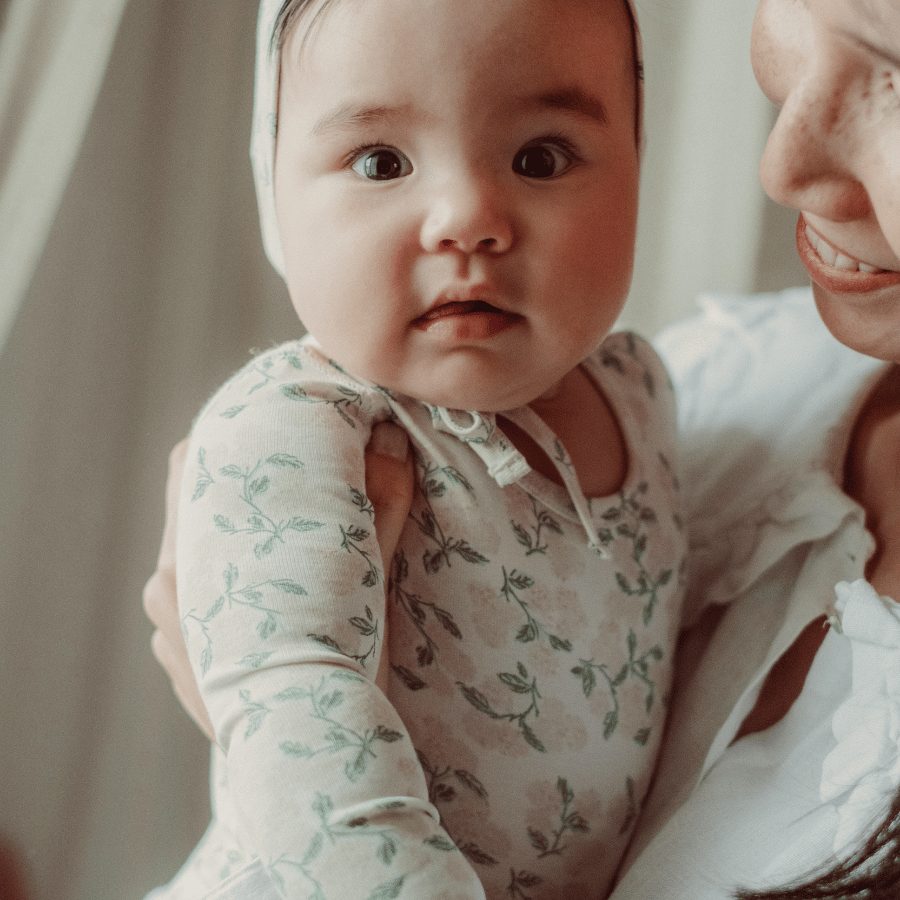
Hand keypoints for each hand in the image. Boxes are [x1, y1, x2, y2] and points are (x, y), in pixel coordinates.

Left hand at [144, 423, 414, 741]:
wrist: (316, 771)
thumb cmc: (343, 672)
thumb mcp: (366, 581)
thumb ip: (378, 504)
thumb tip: (393, 439)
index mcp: (193, 559)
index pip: (188, 465)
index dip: (225, 436)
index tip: (266, 425)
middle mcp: (168, 588)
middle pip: (190, 504)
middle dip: (235, 484)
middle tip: (284, 470)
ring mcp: (169, 629)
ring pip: (193, 554)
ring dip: (230, 535)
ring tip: (279, 531)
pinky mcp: (179, 659)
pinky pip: (193, 600)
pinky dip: (224, 582)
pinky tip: (267, 591)